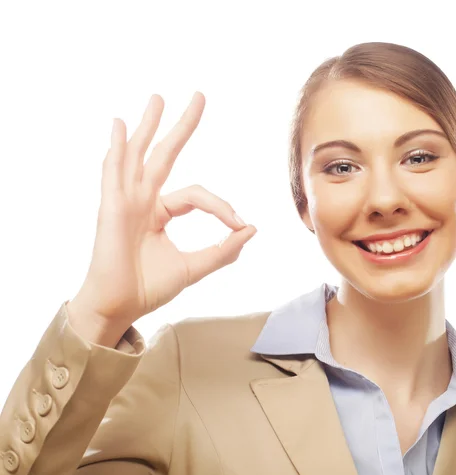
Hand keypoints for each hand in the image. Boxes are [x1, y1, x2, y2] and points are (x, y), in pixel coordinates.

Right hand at [68, 92, 255, 345]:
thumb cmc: (149, 287)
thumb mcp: (195, 267)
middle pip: (164, 155)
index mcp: (161, 212)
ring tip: (158, 98)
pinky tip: (121, 126)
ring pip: (139, 155)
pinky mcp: (111, 208)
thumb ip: (223, 250)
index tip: (240, 224)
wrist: (120, 307)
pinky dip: (118, 149)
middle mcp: (143, 200)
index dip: (222, 207)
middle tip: (200, 96)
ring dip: (149, 126)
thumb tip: (252, 228)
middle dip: (182, 127)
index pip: (197, 196)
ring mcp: (125, 201)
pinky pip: (114, 173)